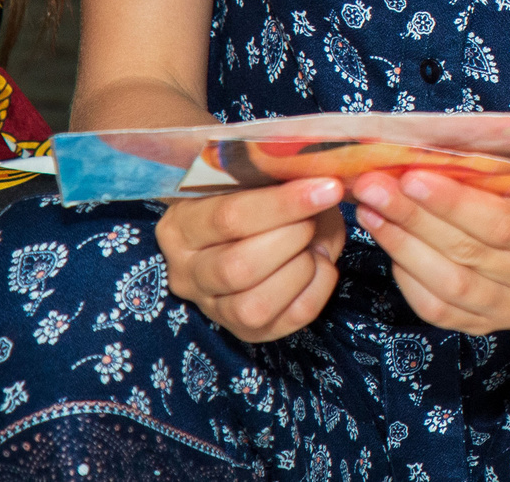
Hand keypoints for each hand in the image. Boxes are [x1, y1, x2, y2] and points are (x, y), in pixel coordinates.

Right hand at [158, 177, 345, 343]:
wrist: (272, 230)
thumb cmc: (265, 199)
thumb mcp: (264, 180)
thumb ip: (280, 178)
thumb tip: (320, 178)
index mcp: (182, 227)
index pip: (228, 218)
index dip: (283, 204)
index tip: (328, 188)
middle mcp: (186, 273)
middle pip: (238, 267)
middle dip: (293, 238)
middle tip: (314, 218)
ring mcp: (214, 308)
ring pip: (255, 305)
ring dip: (301, 268)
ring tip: (313, 244)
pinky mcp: (247, 330)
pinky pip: (291, 318)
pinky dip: (319, 288)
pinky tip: (321, 263)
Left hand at [351, 170, 509, 334]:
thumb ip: (491, 177)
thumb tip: (424, 155)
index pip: (504, 223)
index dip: (454, 203)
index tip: (410, 177)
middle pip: (470, 253)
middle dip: (415, 219)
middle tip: (375, 190)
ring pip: (450, 284)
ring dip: (403, 246)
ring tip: (372, 214)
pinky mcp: (487, 327)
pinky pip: (437, 310)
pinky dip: (408, 277)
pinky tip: (390, 245)